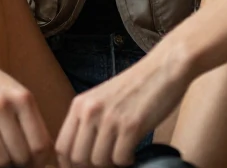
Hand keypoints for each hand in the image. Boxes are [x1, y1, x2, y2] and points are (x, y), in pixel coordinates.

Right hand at [0, 45, 55, 167]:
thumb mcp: (17, 94)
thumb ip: (31, 122)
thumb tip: (46, 157)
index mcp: (22, 99)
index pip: (40, 144)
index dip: (41, 161)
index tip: (37, 164)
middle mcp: (1, 106)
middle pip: (21, 156)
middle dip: (22, 165)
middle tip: (19, 164)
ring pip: (0, 159)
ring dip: (3, 164)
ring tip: (3, 158)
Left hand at [55, 45, 190, 166]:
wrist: (164, 68)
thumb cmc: (136, 85)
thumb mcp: (101, 99)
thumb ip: (89, 120)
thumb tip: (82, 149)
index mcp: (80, 105)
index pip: (62, 146)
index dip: (70, 163)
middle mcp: (90, 111)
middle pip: (77, 157)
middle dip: (91, 167)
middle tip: (106, 165)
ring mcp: (110, 119)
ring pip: (98, 161)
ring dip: (111, 165)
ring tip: (121, 156)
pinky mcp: (131, 126)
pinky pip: (120, 159)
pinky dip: (127, 161)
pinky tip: (133, 153)